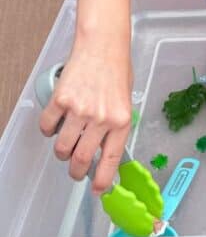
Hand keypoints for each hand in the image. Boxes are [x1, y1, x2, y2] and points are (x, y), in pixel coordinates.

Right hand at [38, 43, 132, 195]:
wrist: (103, 45)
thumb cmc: (116, 70)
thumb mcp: (125, 102)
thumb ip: (116, 127)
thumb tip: (106, 152)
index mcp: (121, 121)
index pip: (110, 160)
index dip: (103, 180)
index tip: (99, 190)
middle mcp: (101, 119)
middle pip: (82, 159)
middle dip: (77, 171)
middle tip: (76, 172)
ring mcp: (79, 110)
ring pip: (63, 147)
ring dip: (62, 153)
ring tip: (65, 148)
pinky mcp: (61, 100)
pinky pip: (48, 125)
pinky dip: (49, 130)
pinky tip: (55, 126)